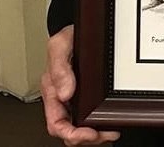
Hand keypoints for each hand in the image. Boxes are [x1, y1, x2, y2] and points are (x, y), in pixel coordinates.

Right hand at [41, 25, 120, 144]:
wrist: (75, 27)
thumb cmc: (66, 36)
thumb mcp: (60, 46)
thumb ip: (60, 69)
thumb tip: (65, 92)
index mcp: (52, 91)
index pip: (56, 124)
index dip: (72, 134)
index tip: (88, 133)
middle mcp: (62, 97)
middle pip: (69, 130)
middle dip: (87, 138)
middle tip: (105, 134)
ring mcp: (73, 97)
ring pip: (79, 125)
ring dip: (95, 133)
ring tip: (110, 131)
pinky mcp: (84, 93)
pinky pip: (88, 114)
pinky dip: (98, 121)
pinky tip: (109, 120)